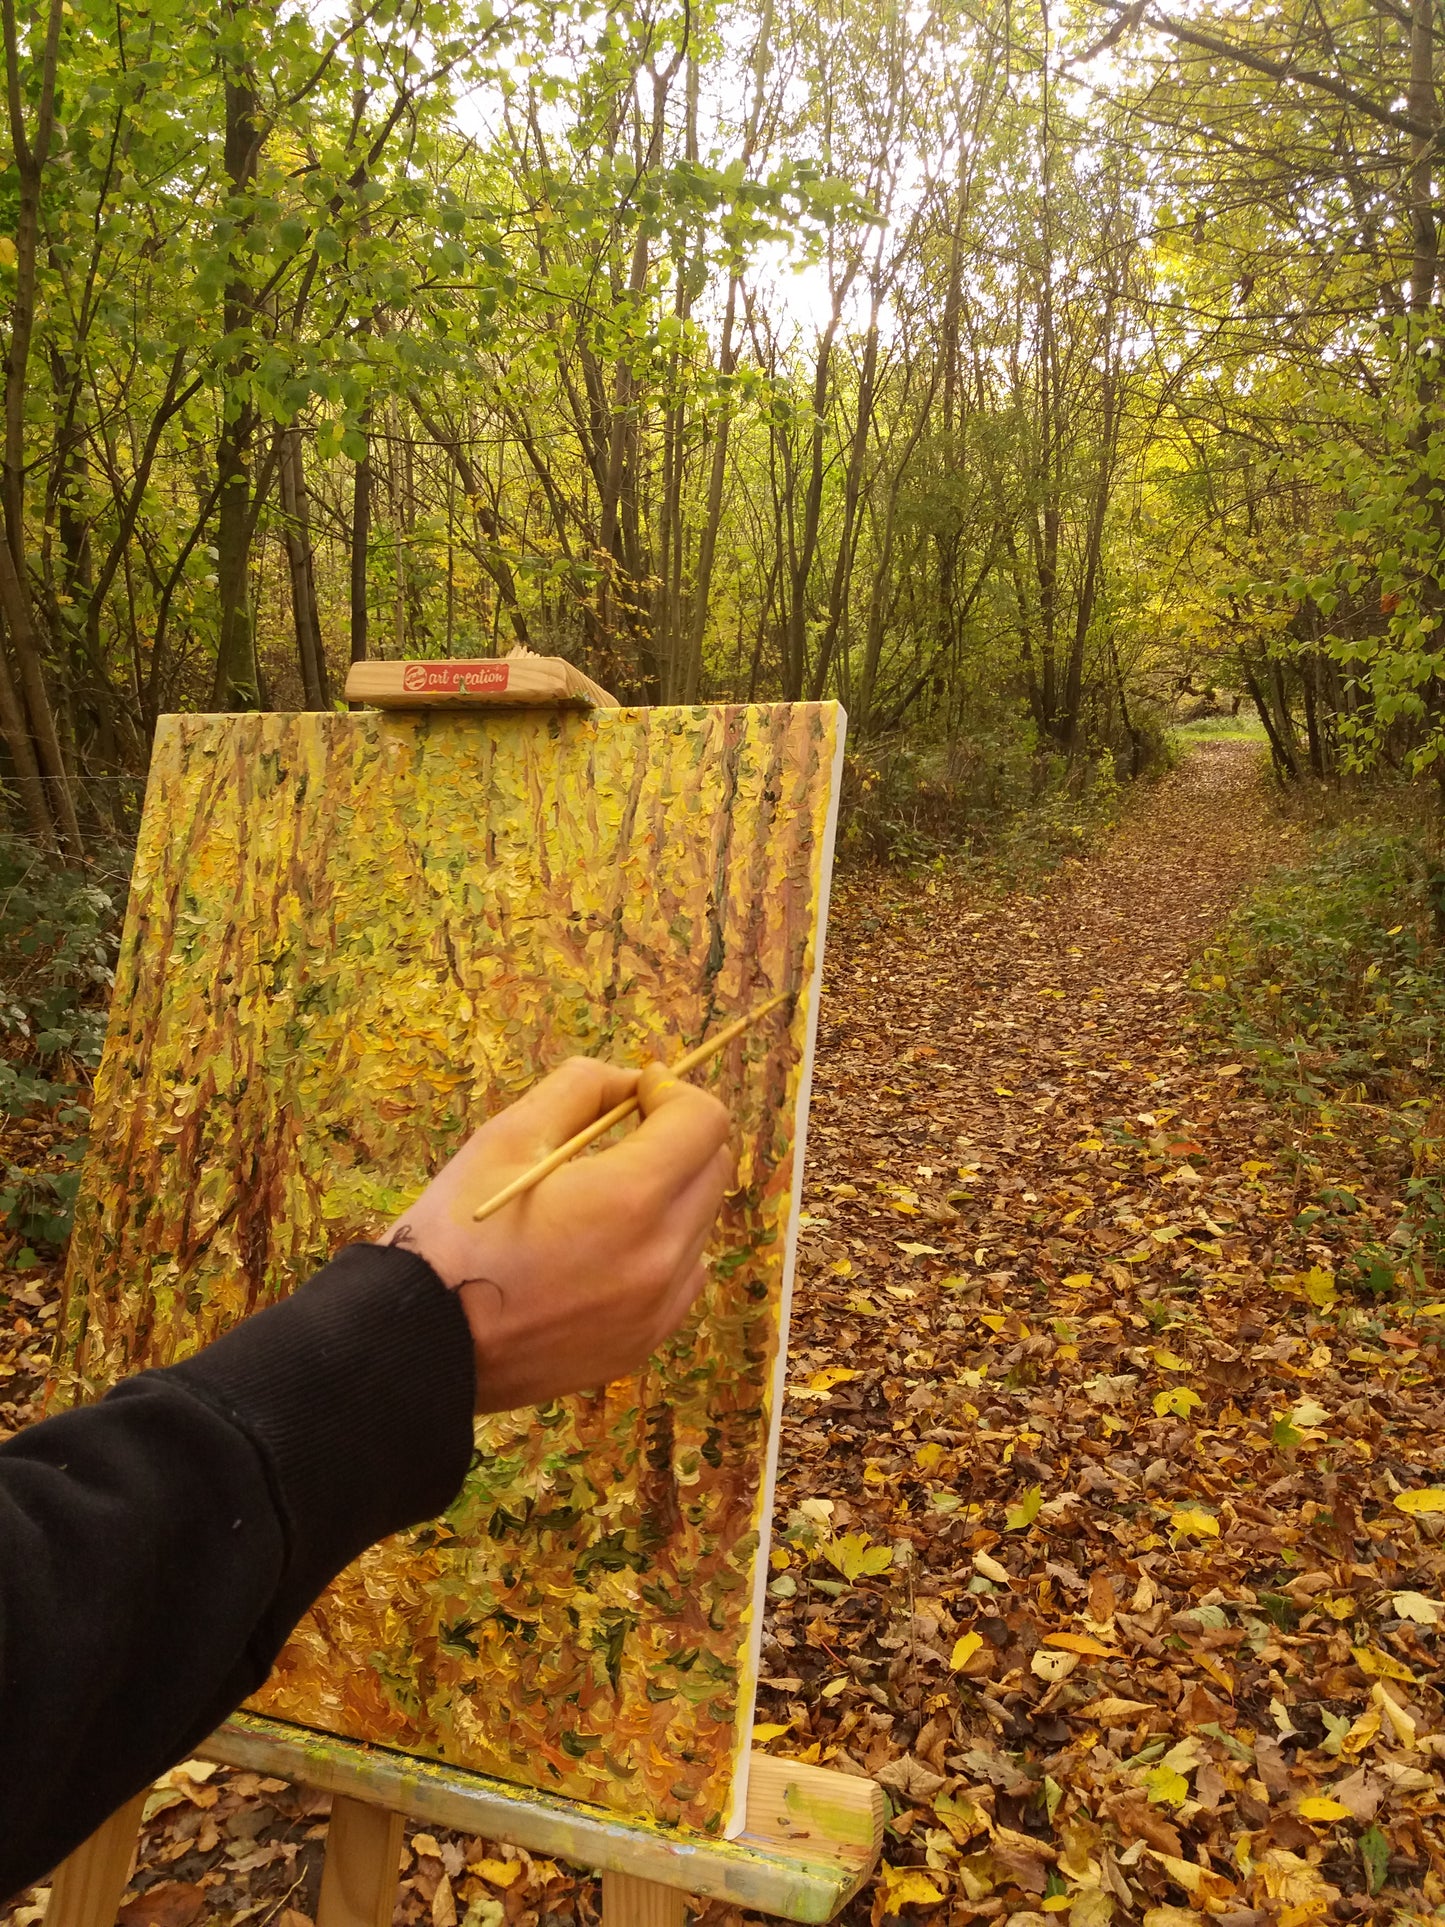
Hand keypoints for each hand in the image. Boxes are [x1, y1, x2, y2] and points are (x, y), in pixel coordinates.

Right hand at [383, 1058, 732, 1411]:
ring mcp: (658, 1307)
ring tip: (603, 1197)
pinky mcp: (645, 1342)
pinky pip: (683, 1275)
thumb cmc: (455, 1233)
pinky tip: (606, 1248)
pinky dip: (662, 1248)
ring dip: (670, 1193)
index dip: (672, 1091)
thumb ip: (580, 1087)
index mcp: (630, 1197)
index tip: (636, 1092)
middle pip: (714, 1167)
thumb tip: (630, 1080)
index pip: (704, 1120)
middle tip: (624, 1132)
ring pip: (700, 1222)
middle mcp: (661, 1255)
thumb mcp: (508, 1136)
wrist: (421, 1344)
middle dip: (677, 1136)